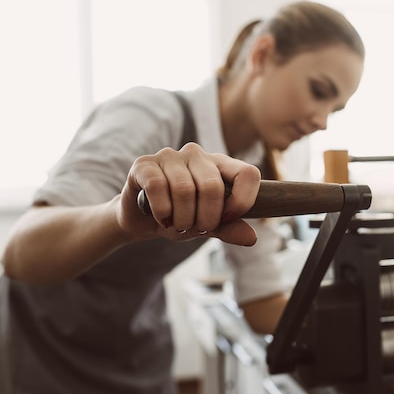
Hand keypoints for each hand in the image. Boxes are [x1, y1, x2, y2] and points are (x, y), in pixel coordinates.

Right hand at [119, 142, 260, 245]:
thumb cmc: (180, 218)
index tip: (228, 218)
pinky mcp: (144, 164)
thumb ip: (229, 228)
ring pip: (184, 189)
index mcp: (220, 164)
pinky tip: (162, 218)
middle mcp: (197, 154)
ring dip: (182, 218)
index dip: (243, 200)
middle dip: (206, 218)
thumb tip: (251, 238)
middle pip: (213, 186)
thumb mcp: (208, 227)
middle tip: (196, 229)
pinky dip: (162, 211)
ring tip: (177, 225)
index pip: (248, 173)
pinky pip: (157, 186)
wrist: (142, 221)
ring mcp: (169, 156)